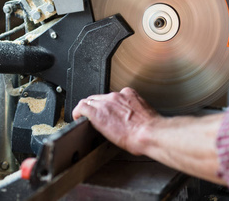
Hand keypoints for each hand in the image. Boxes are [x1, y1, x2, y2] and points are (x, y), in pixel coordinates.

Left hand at [72, 87, 224, 184]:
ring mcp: (106, 103)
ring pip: (89, 101)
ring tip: (85, 119)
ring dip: (87, 110)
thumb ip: (137, 111)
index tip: (108, 112)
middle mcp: (117, 95)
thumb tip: (138, 120)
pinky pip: (81, 108)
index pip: (112, 96)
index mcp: (129, 94)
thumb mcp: (145, 114)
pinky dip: (77, 113)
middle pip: (99, 98)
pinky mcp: (97, 112)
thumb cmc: (151, 129)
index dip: (107, 105)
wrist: (149, 133)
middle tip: (96, 119)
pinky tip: (77, 119)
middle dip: (96, 107)